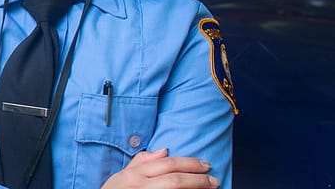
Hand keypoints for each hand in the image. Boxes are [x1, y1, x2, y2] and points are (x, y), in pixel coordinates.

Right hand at [101, 148, 219, 188]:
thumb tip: (163, 150)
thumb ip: (141, 163)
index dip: (189, 163)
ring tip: (210, 188)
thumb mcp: (120, 178)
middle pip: (175, 180)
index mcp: (134, 175)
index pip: (166, 164)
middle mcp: (139, 187)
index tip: (206, 164)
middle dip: (198, 179)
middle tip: (214, 179)